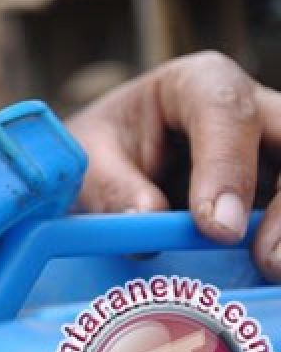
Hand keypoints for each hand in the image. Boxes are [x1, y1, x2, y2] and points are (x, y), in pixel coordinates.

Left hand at [67, 51, 280, 279]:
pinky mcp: (278, 181)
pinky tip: (270, 267)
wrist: (112, 158)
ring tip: (271, 268)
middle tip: (267, 259)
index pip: (228, 112)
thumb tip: (148, 219)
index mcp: (198, 83)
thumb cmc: (103, 149)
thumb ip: (114, 188)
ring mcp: (274, 145)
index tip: (217, 228)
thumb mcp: (89, 163)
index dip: (229, 169)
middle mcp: (250, 106)